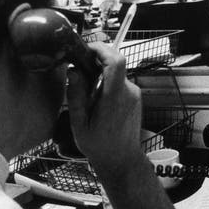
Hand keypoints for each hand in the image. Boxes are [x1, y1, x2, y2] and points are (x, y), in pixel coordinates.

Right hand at [66, 42, 143, 171]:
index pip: (116, 62)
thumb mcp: (79, 124)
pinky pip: (119, 80)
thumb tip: (74, 70)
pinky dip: (107, 80)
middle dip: (97, 57)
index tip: (86, 48)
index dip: (102, 49)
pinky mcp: (134, 96)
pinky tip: (95, 95)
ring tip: (85, 85)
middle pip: (116, 62)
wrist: (122, 160)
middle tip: (80, 62)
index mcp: (114, 98)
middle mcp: (128, 92)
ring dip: (101, 70)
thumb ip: (76, 96)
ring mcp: (134, 93)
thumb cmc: (99, 145)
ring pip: (116, 71)